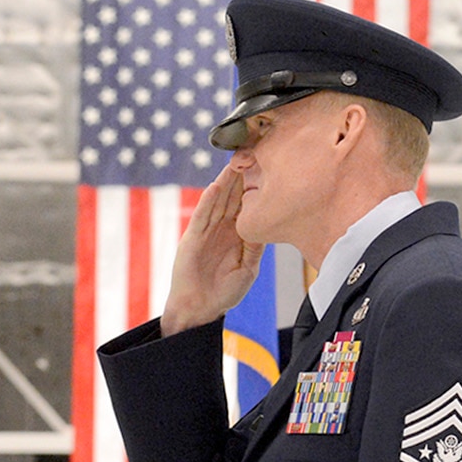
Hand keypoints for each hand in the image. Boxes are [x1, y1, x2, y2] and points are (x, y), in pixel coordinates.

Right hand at [161, 162, 262, 334]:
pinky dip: (208, 202)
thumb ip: (255, 247)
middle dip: (241, 176)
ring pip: (217, 201)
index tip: (267, 168)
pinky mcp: (192, 239)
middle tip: (251, 153)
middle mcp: (221, 228)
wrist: (200, 308)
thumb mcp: (248, 268)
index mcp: (236, 234)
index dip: (255, 187)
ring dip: (225, 183)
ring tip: (234, 163)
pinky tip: (215, 187)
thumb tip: (268, 225)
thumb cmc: (224, 292)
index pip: (247, 205)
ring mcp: (206, 231)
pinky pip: (201, 217)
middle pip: (232, 197)